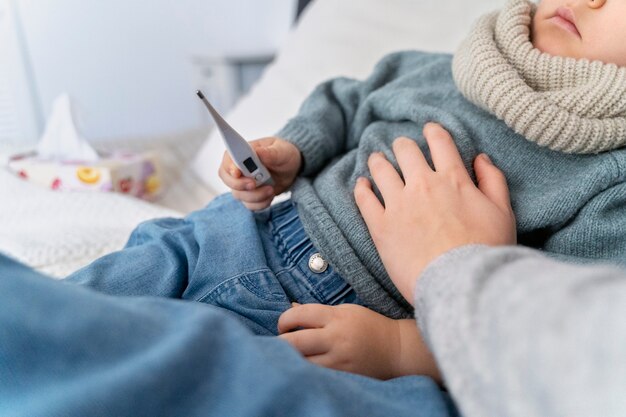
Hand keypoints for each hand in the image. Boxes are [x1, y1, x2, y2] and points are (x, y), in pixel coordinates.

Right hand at [219, 137, 301, 209]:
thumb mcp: (281, 151)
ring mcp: (243, 183)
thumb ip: (270, 152)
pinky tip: (270, 195)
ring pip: (239, 195)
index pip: (228, 159)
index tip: (237, 173)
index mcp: (243, 152)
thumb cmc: (283, 155)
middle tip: (254, 184)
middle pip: (228, 180)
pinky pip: (249, 205)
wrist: (291, 170)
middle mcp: (239, 168)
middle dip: (240, 185)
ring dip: (256, 195)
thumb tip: (258, 152)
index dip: (230, 167)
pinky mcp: (250, 196)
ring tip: (271, 188)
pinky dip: (261, 203)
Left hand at [278, 303, 440, 380]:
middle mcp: (337, 338)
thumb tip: (291, 308)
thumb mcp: (345, 311)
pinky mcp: (343, 377)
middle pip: (294, 342)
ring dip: (290, 360)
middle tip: (280, 343)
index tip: (283, 325)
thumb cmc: (369, 327)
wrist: (397, 350)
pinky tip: (304, 368)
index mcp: (337, 317)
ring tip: (290, 356)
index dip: (285, 319)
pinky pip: (315, 376)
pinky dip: (305, 371)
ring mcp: (339, 360)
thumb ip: (318, 312)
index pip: (300, 314)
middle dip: (280, 342)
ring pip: (301, 363)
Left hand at [354, 123, 515, 303]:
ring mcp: (398, 204)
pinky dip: (361, 188)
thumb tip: (480, 158)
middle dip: (403, 145)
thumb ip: (493, 180)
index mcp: (453, 178)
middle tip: (401, 147)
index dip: (433, 131)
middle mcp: (422, 184)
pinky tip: (361, 184)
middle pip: (406, 150)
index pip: (440, 142)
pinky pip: (364, 198)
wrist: (459, 283)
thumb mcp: (503, 212)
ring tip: (376, 160)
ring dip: (378, 161)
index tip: (429, 130)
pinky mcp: (380, 225)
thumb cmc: (486, 251)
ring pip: (381, 169)